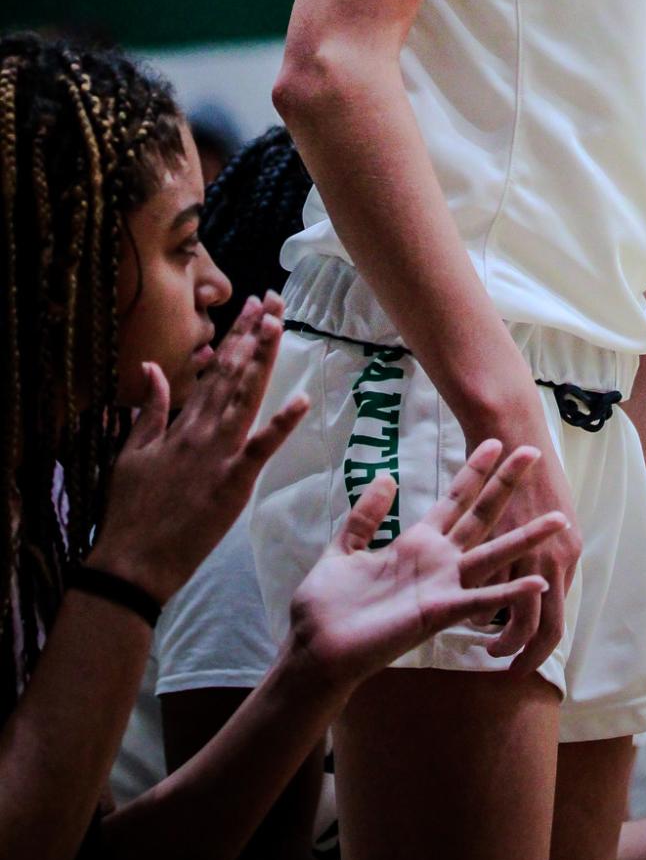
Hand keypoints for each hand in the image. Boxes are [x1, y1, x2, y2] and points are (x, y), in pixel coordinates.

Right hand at [89, 293, 307, 603]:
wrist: (131, 562)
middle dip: (254, 334)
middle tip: (274, 298)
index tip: (252, 306)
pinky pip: (261, 448)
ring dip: (264, 359)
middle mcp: (203, 430)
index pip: (214, 369)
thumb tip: (151, 367)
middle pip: (234, 374)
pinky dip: (281, 424)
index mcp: (182, 424)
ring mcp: (220, 454)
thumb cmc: (130, 510)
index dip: (235, 335)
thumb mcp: (131, 453)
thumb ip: (149, 410)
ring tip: (279, 323)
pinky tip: (301, 400)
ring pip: (247, 397)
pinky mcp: (233, 482)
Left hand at [284, 440, 566, 694]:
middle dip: (505, 485)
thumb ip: (366, 516)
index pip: (453, 500)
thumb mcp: (344, 548)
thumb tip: (385, 478)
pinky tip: (537, 584)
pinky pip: (479, 600)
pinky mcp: (437, 612)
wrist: (315, 648)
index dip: (473, 472)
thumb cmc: (326, 606)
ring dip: (525, 538)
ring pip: (492, 554)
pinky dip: (509, 593)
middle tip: (532, 453)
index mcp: (416, 544)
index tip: (494, 442)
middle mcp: (436, 562)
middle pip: (480, 515)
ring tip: (557, 519)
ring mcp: (441, 586)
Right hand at [464, 394, 581, 675]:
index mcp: (569, 554)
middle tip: (512, 670)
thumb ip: (547, 555)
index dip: (543, 644)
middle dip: (529, 658)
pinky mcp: (499, 546)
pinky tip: (473, 621)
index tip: (526, 655)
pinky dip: (484, 612)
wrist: (512, 433)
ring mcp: (527, 555)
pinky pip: (492, 594)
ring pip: (519, 619)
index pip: (560, 619)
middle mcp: (554, 559)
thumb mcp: (556, 519)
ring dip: (505, 643)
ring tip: (490, 652)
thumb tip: (537, 585)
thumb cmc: (531, 472)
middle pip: (546, 629)